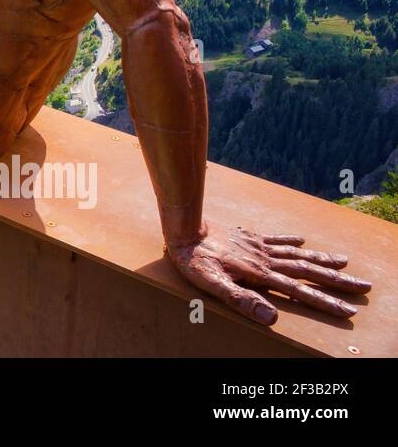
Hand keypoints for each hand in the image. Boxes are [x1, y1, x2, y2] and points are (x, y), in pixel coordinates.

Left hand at [168, 223, 370, 324]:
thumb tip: (272, 318)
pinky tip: (302, 239)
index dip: (324, 302)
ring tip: (344, 260)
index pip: (299, 292)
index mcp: (259, 274)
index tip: (348, 310)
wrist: (183, 229)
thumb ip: (242, 301)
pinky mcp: (246, 237)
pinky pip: (274, 238)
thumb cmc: (195, 261)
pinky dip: (290, 240)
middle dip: (336, 280)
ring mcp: (257, 246)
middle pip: (307, 271)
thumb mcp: (213, 286)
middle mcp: (264, 259)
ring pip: (296, 254)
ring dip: (321, 259)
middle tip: (363, 285)